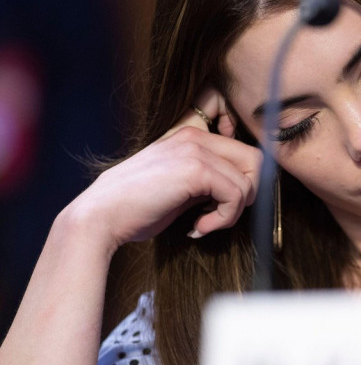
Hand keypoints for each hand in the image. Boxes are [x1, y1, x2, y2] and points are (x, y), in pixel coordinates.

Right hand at [66, 88, 261, 249]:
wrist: (100, 216)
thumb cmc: (135, 208)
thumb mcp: (179, 188)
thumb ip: (208, 183)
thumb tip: (241, 194)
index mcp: (192, 137)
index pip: (244, 154)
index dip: (244, 184)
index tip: (222, 207)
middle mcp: (196, 137)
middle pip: (256, 161)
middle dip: (248, 195)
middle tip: (221, 215)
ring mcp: (196, 150)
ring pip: (249, 182)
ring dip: (233, 212)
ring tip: (205, 223)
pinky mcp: (196, 170)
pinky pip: (236, 195)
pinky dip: (225, 218)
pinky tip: (199, 227)